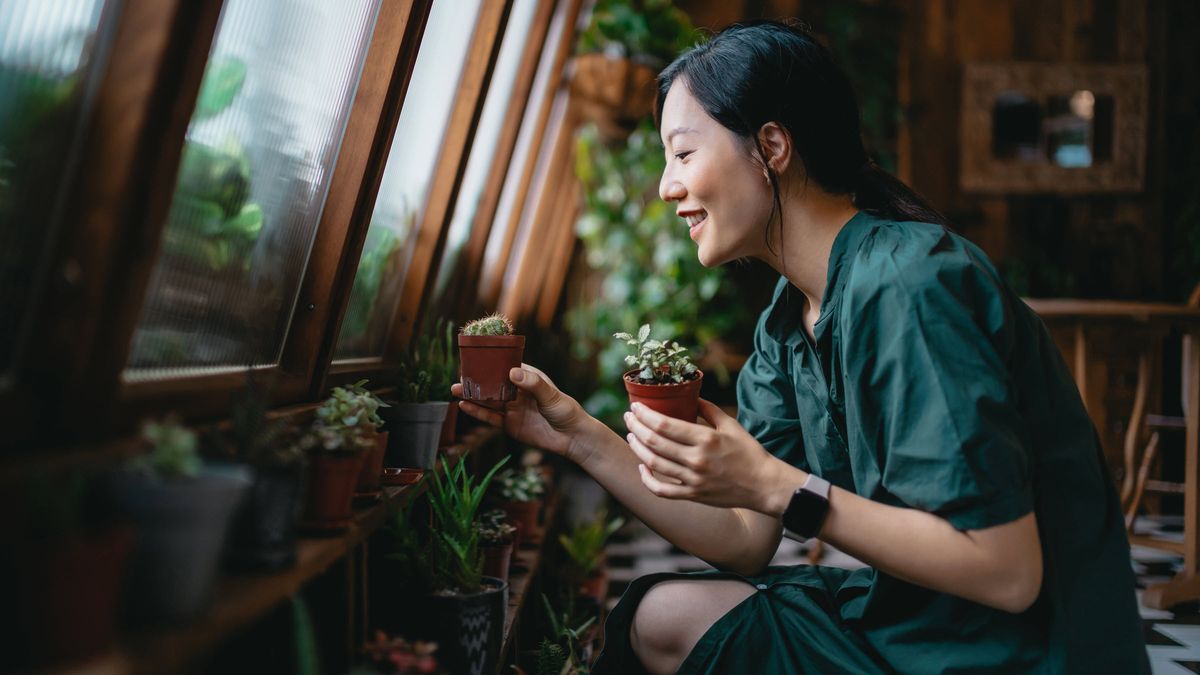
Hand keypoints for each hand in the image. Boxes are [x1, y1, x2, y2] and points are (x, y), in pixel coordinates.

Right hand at [451, 364, 592, 461]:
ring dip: (472, 396)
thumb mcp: (550, 395)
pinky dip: (477, 412)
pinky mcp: (509, 425)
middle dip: (476, 380)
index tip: (474, 359)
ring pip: (488, 401)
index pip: (506, 366)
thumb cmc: (566, 411)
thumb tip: (512, 372)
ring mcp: (512, 409)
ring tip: (454, 390)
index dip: (490, 363)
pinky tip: (464, 406)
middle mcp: (517, 392)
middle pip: (493, 384)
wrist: (572, 438)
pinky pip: (490, 418)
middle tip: (459, 376)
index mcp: (528, 378)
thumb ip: (532, 384)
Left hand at [624, 399, 781, 510]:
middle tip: (628, 418)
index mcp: (705, 439)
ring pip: (653, 464)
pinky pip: (662, 490)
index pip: (664, 424)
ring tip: (631, 436)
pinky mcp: (693, 495)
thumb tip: (689, 395)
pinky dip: (647, 480)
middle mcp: (696, 459)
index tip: (636, 407)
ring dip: (637, 448)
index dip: (645, 414)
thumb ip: (708, 409)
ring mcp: (693, 479)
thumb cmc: (749, 452)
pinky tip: (642, 467)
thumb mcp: (731, 425)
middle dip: (635, 427)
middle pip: (654, 442)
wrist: (763, 485)